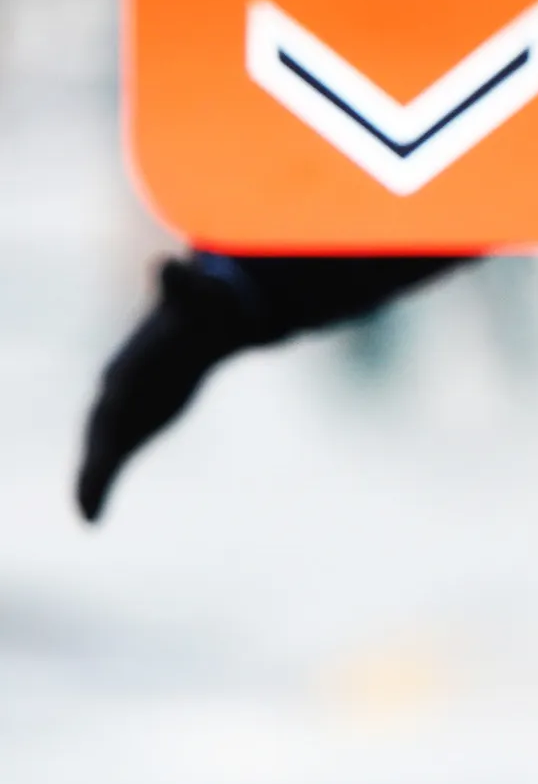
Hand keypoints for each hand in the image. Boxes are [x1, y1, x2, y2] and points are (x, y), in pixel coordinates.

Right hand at [79, 259, 263, 521]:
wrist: (205, 319)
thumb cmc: (205, 309)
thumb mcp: (204, 297)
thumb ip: (186, 288)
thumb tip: (171, 265)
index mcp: (137, 361)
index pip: (120, 393)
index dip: (113, 415)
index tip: (104, 441)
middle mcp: (119, 385)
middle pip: (104, 424)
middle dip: (97, 454)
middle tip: (88, 493)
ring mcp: (121, 406)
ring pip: (101, 445)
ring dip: (92, 477)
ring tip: (86, 511)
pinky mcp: (128, 425)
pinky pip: (109, 457)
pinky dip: (96, 485)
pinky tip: (90, 518)